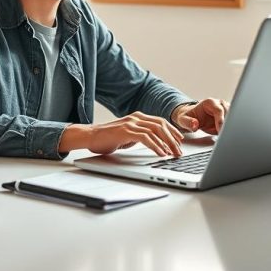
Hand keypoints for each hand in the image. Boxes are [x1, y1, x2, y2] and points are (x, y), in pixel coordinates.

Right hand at [59, 112, 183, 156]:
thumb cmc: (107, 138)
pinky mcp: (126, 131)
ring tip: (173, 154)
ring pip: (156, 131)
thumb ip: (139, 136)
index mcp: (138, 117)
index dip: (172, 131)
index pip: (160, 121)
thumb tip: (154, 143)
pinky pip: (146, 137)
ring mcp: (131, 123)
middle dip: (173, 139)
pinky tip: (161, 153)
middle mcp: (136, 117)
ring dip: (167, 143)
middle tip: (179, 151)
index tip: (180, 141)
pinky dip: (156, 146)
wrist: (90, 136)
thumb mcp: (128, 136)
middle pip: (161, 125)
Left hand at [171, 98, 228, 134]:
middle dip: (227, 124)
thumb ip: (188, 122)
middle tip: (225, 135)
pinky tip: (228, 134)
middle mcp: (219, 104)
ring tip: (226, 136)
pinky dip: (231, 128)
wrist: (194, 117)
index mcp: (209, 102)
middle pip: (229, 113)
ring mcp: (226, 109)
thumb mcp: (183, 120)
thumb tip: (195, 124)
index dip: (220, 121)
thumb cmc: (189, 117)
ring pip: (233, 117)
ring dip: (230, 126)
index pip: (219, 110)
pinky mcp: (229, 116)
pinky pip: (233, 121)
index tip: (220, 130)